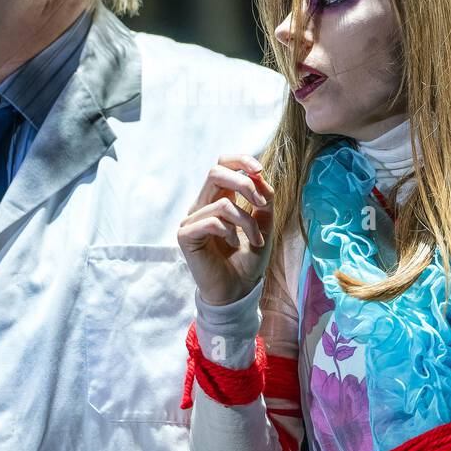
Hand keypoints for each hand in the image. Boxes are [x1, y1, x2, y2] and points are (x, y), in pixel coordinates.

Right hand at [177, 155, 274, 306]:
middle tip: (262, 203)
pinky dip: (230, 232)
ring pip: (221, 203)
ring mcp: (192, 220)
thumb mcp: (264, 225)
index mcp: (219, 198)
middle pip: (216, 172)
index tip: (259, 171)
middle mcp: (203, 205)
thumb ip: (264, 200)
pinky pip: (211, 221)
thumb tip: (260, 177)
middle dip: (244, 184)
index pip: (222, 164)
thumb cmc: (248, 259)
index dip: (240, 160)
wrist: (238, 290)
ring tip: (256, 241)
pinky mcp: (186, 236)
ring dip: (247, 221)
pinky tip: (234, 245)